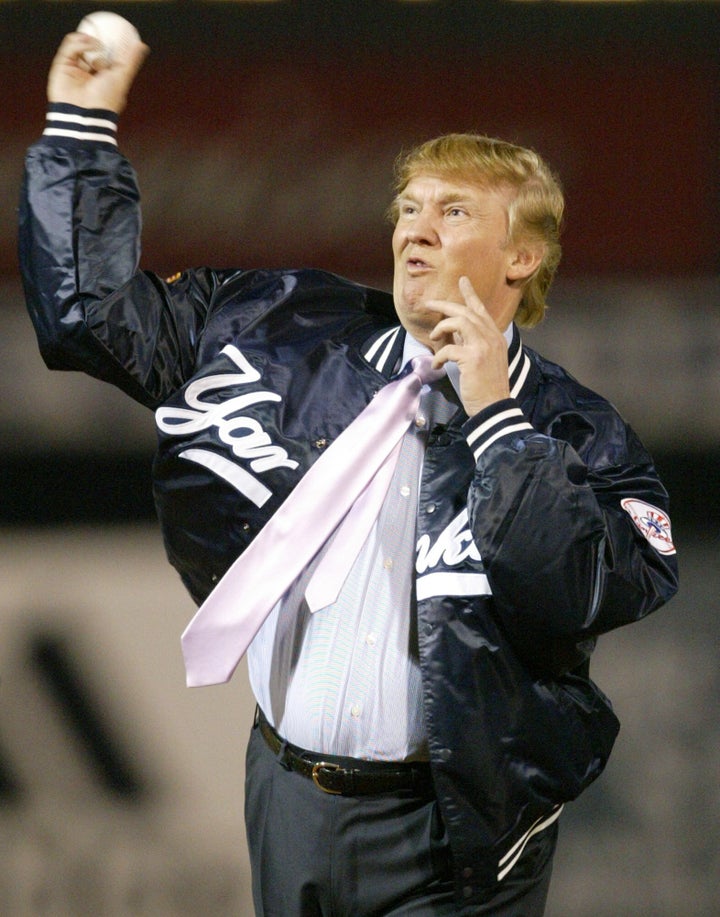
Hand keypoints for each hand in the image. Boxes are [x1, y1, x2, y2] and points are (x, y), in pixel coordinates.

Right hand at [47, 31, 148, 113]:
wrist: (84, 113)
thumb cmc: (106, 99)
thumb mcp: (122, 77)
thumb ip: (130, 61)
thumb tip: (141, 44)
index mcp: (104, 79)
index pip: (107, 57)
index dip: (111, 44)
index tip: (118, 32)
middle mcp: (88, 74)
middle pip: (91, 49)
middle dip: (97, 38)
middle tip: (104, 30)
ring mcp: (74, 70)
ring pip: (79, 45)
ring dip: (89, 39)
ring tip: (98, 42)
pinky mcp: (61, 66)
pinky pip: (69, 47)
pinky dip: (79, 41)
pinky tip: (89, 42)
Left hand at [427, 276, 510, 416]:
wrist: (494, 406)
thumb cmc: (488, 386)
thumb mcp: (484, 359)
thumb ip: (472, 343)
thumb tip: (455, 333)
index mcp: (495, 337)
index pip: (481, 310)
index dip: (470, 294)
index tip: (462, 280)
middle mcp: (491, 337)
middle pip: (466, 312)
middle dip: (445, 305)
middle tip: (429, 303)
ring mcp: (483, 346)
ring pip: (458, 322)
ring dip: (441, 327)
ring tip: (433, 338)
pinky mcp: (472, 358)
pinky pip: (448, 349)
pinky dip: (438, 356)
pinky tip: (435, 365)